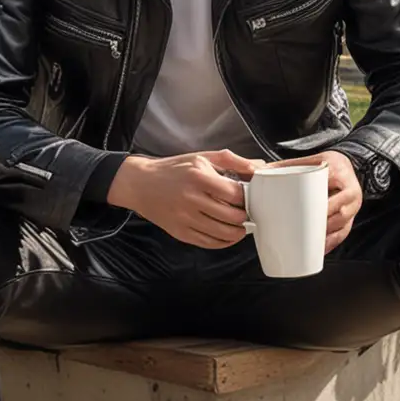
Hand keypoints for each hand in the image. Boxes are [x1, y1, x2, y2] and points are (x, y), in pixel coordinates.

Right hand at [106, 148, 259, 248]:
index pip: (235, 194)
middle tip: (247, 212)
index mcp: (198, 177)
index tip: (248, 197)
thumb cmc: (175, 169)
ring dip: (238, 232)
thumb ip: (233, 161)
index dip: (247, 198)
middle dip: (244, 216)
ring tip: (241, 225)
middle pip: (232, 216)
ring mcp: (185, 218)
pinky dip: (224, 242)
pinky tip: (229, 235)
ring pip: (223, 233)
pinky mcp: (180, 232)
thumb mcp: (203, 157)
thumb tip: (258, 169)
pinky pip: (209, 243)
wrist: (141, 184)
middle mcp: (191, 199)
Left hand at [296, 149, 361, 254]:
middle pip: (341, 211)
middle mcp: (350, 190)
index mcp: (339, 172)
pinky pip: (343, 233)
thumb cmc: (328, 164)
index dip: (322, 200)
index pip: (331, 186)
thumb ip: (288, 165)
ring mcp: (353, 206)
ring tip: (310, 242)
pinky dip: (331, 242)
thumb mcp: (311, 160)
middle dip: (324, 222)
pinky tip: (319, 249)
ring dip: (327, 235)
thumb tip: (261, 171)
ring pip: (342, 224)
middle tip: (306, 229)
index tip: (310, 209)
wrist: (347, 165)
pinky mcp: (351, 217)